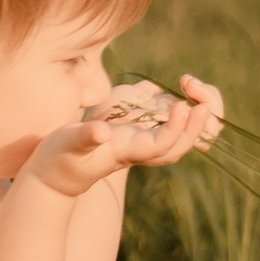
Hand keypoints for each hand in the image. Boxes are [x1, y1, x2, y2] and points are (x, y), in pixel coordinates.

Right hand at [29, 74, 225, 201]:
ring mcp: (141, 143)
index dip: (176, 128)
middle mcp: (140, 150)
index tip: (183, 106)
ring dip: (193, 119)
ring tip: (195, 89)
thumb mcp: (67, 145)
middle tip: (203, 100)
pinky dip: (181, 109)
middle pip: (179, 146)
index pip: (161, 146)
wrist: (56, 172)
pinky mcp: (138, 134)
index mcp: (127, 152)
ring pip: (179, 138)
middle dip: (196, 126)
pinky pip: (170, 126)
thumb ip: (84, 137)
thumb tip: (102, 132)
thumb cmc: (59, 158)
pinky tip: (181, 88)